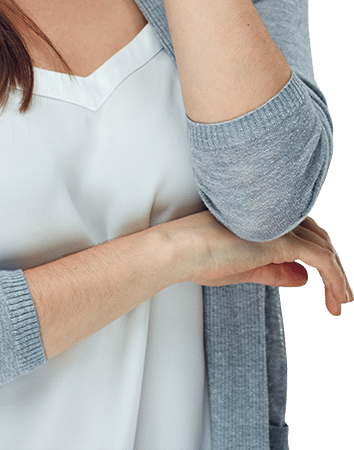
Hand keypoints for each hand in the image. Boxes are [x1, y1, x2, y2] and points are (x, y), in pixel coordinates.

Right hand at [157, 210, 352, 315]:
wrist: (182, 250)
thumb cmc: (202, 258)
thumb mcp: (246, 269)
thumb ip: (276, 271)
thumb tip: (303, 278)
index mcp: (265, 219)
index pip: (302, 232)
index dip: (318, 255)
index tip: (325, 284)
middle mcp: (275, 217)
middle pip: (318, 237)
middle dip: (334, 267)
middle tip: (340, 296)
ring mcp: (279, 226)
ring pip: (324, 248)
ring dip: (338, 277)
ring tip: (341, 302)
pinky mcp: (281, 241)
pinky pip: (321, 260)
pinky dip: (334, 279)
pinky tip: (337, 299)